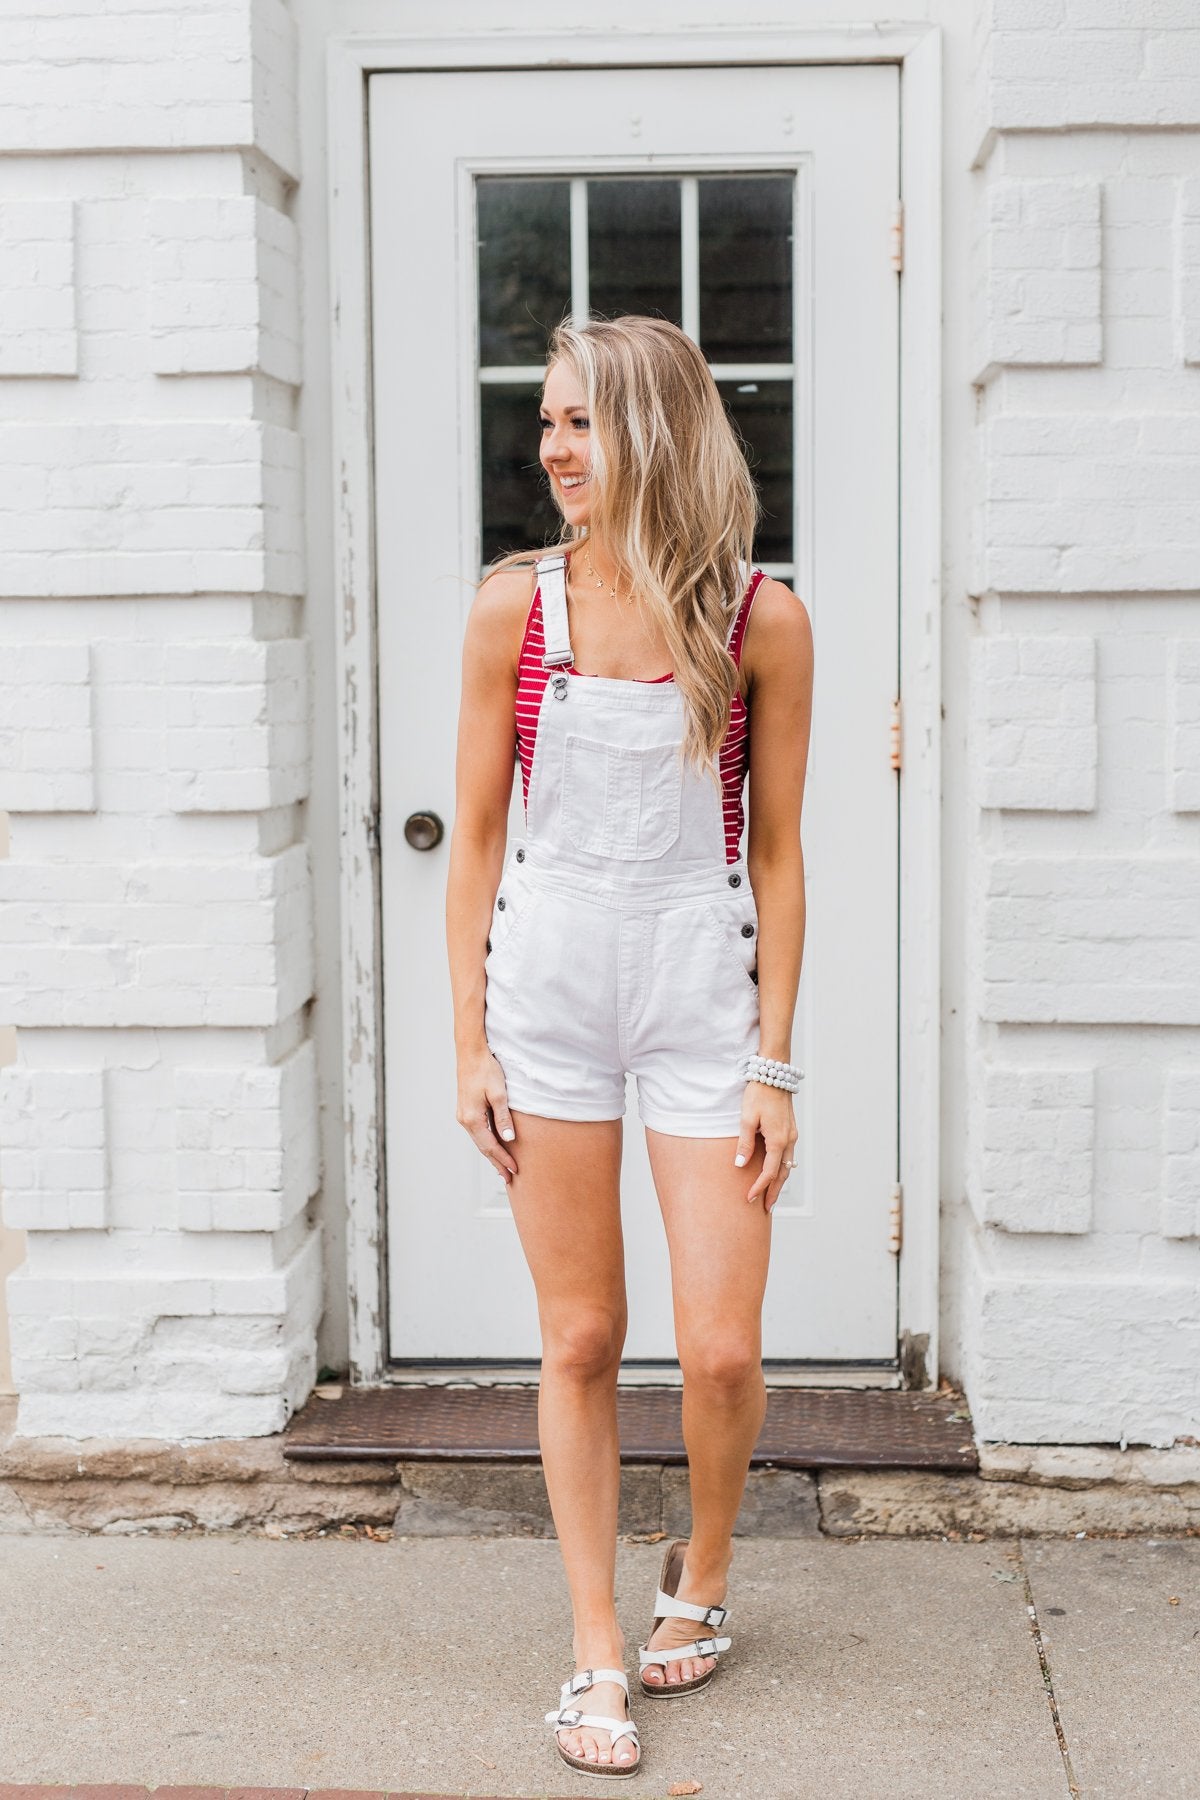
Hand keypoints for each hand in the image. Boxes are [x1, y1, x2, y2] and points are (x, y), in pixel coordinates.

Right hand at [456, 1044, 518, 1182]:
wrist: (471, 1053)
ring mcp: (463, 1115)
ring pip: (479, 1141)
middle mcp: (464, 1120)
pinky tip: (493, 1146)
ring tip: (502, 1167)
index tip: (515, 1170)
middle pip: (483, 1147)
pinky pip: (478, 1132)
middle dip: (496, 1163)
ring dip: (491, 1154)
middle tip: (509, 1178)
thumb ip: (503, 1118)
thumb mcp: (498, 1094)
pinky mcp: (466, 1109)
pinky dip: (486, 1142)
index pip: (490, 1146)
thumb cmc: (486, 1070)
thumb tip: (509, 1139)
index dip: (503, 1159)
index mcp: (472, 1118)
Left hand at [734, 1083, 796, 1210]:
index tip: (749, 1199)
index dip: (759, 1187)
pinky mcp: (790, 1129)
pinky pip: (788, 1155)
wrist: (773, 1073)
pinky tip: (776, 1172)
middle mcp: (789, 1140)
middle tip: (766, 1208)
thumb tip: (740, 1165)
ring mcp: (792, 1134)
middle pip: (783, 1174)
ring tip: (771, 1195)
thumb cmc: (758, 1093)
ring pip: (788, 1165)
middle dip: (774, 1192)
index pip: (769, 1172)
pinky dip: (782, 1168)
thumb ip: (745, 1144)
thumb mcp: (747, 1119)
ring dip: (780, 1182)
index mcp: (778, 1140)